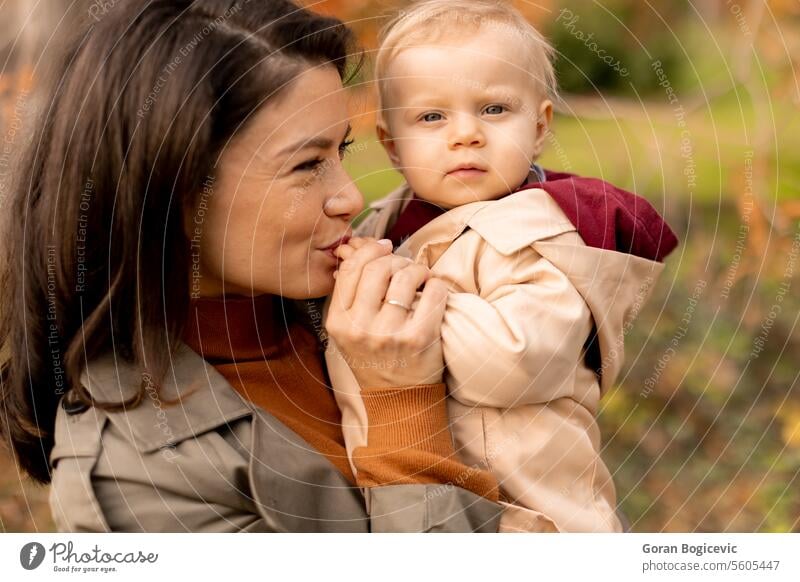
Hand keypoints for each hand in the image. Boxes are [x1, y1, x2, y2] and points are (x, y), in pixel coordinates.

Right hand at [325, 239, 447, 387]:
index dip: (370, 250)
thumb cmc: (375, 359)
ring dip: (418, 269)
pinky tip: (433, 291)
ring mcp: (390, 333)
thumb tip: (362, 248)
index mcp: (339, 322)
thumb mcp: (349, 331)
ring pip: (405, 275)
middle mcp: (360, 328)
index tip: (384, 247)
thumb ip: (351, 294)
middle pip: (379, 268)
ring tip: (421, 277)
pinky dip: (436, 284)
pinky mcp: (419, 338)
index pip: (352, 269)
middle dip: (396, 259)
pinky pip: (433, 292)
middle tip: (405, 266)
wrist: (398, 400)